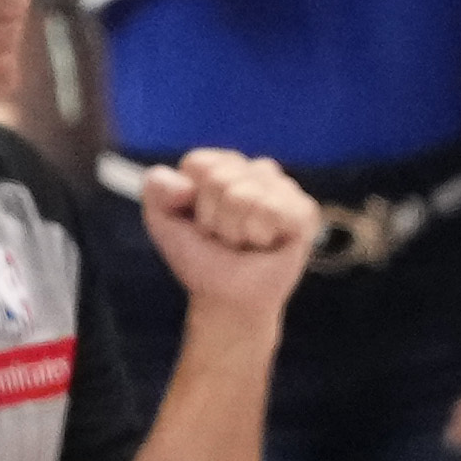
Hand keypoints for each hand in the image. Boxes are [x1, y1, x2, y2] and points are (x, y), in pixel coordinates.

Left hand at [139, 145, 317, 321]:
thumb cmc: (200, 258)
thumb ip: (157, 190)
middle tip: (222, 236)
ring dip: (235, 229)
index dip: (190, 198)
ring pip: (245, 196)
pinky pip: (273, 210)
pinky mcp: (304, 209)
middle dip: (212, 217)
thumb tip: (185, 182)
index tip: (197, 220)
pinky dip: (260, 234)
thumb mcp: (164, 223)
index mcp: (222, 167)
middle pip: (219, 179)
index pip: (198, 163)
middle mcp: (255, 171)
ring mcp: (282, 188)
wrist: (228, 297)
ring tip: (243, 241)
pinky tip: (266, 242)